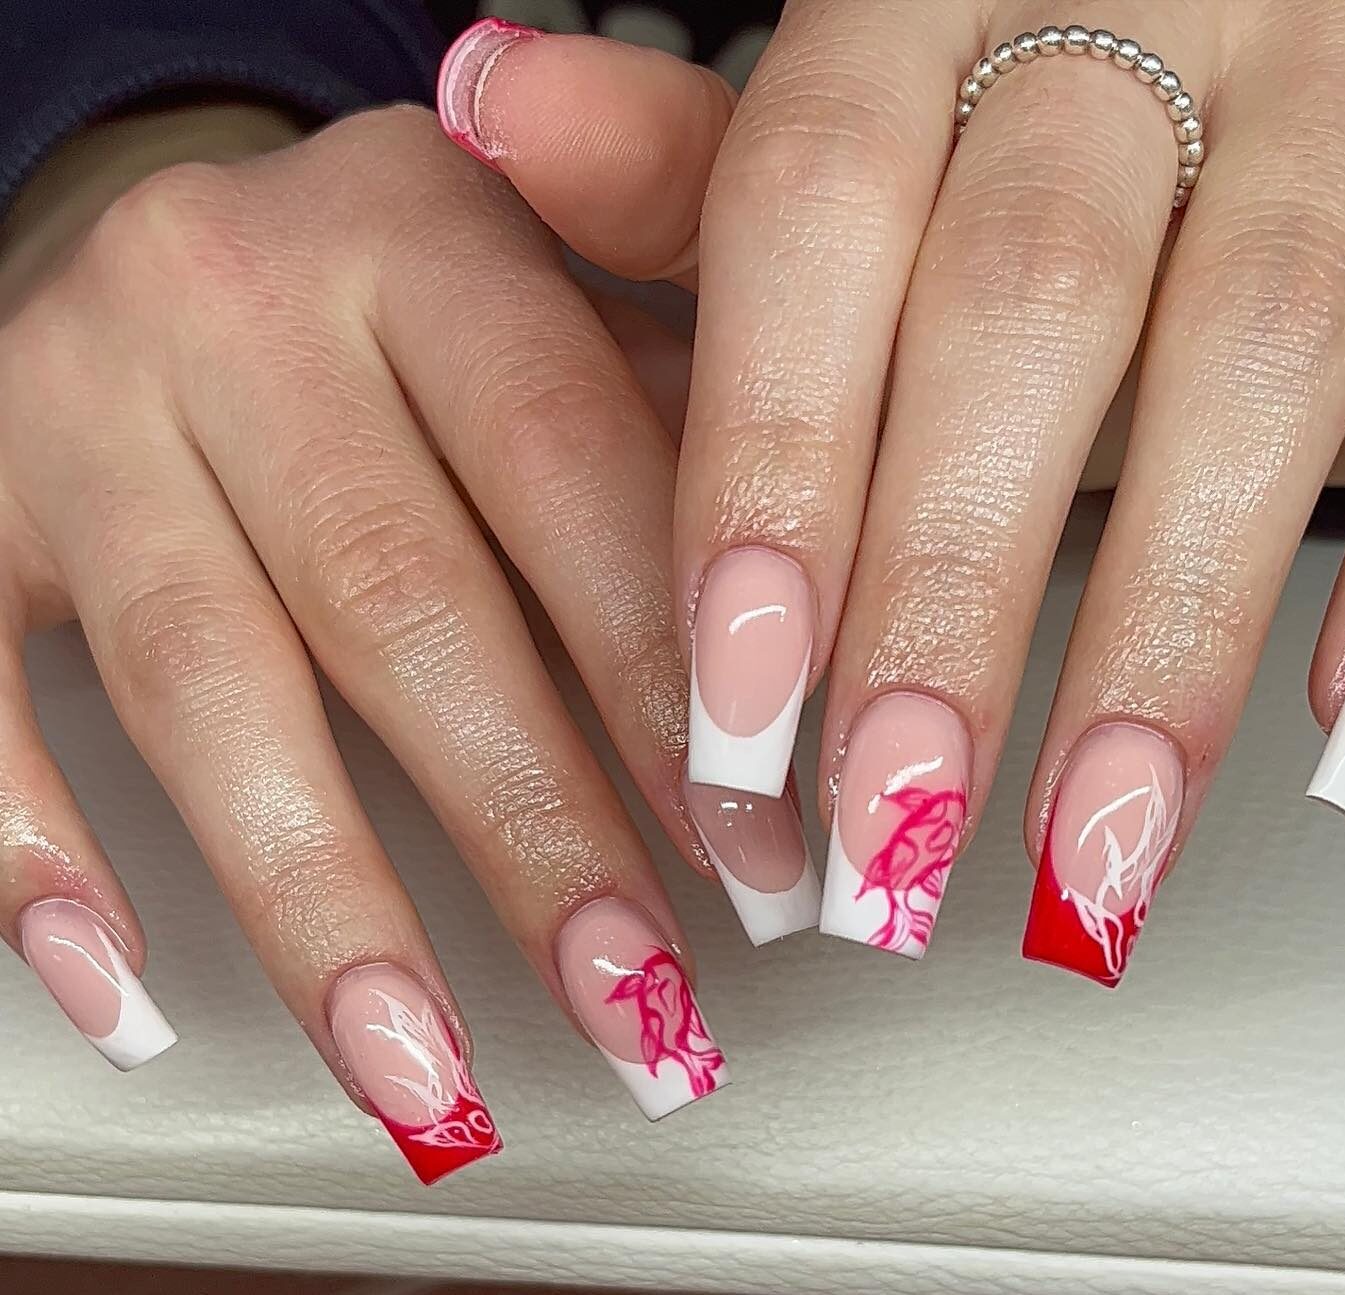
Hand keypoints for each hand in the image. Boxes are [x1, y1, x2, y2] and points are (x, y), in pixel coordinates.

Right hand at [0, 34, 747, 1181]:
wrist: (188, 242)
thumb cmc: (408, 300)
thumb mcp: (558, 300)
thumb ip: (673, 431)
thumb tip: (802, 675)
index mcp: (433, 234)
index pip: (572, 465)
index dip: (665, 679)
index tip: (754, 858)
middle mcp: (243, 293)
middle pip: (401, 598)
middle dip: (532, 832)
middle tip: (636, 1004)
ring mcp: (84, 394)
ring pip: (210, 679)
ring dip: (329, 906)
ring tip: (429, 1073)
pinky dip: (40, 857)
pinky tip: (127, 996)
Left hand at [506, 2, 1344, 980]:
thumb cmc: (1004, 75)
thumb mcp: (841, 105)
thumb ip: (692, 160)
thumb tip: (499, 107)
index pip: (812, 211)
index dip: (771, 464)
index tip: (736, 708)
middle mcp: (1127, 14)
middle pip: (1025, 307)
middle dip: (951, 591)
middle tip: (892, 825)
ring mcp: (1329, 83)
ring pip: (1262, 348)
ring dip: (1171, 628)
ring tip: (1094, 852)